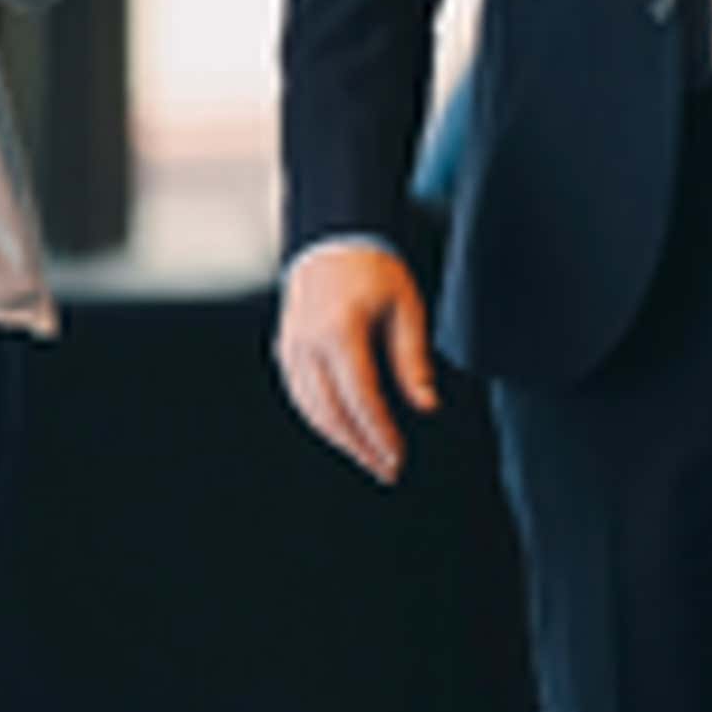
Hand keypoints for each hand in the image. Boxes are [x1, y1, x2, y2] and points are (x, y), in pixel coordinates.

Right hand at [274, 238, 438, 486]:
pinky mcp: (285, 351)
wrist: (334, 240)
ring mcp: (291, 348)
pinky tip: (343, 432)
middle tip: (386, 470)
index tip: (398, 458)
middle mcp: (308, 344)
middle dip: (361, 448)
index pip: (361, 399)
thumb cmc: (373, 270)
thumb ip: (413, 360)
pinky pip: (301, 397)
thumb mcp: (407, 308)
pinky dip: (322, 420)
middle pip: (332, 414)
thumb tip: (426, 405)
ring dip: (341, 440)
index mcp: (339, 331)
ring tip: (368, 458)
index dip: (380, 434)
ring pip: (312, 410)